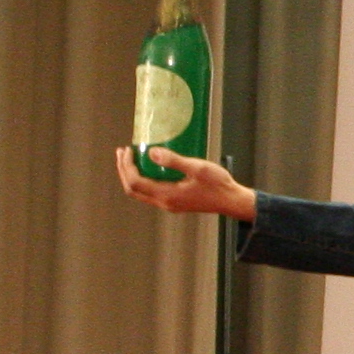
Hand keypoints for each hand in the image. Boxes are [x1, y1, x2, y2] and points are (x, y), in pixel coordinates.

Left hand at [115, 145, 258, 221]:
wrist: (231, 201)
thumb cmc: (218, 185)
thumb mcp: (198, 168)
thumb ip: (174, 161)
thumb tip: (152, 152)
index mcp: (167, 195)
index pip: (135, 182)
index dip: (126, 166)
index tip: (127, 150)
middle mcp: (164, 202)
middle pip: (132, 189)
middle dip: (124, 170)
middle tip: (123, 152)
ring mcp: (168, 204)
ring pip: (140, 192)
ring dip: (131, 175)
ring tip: (131, 158)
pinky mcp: (174, 202)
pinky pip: (150, 192)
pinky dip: (142, 179)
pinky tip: (148, 167)